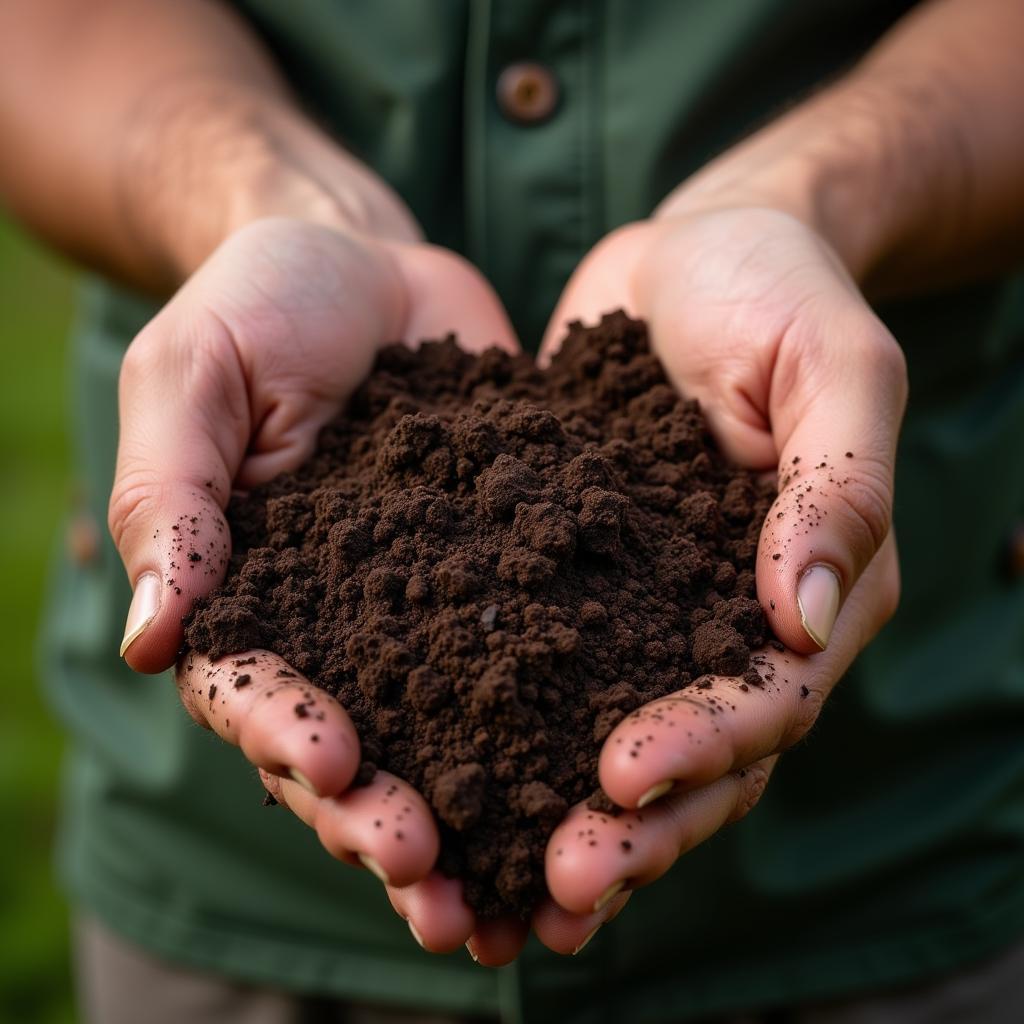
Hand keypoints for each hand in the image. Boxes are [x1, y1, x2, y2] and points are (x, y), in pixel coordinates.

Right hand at [111, 215, 528, 957]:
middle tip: (436, 877)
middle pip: (356, 746)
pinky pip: (533, 644)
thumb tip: (151, 636)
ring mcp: (426, 604)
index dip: (290, 742)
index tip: (341, 773)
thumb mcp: (194, 377)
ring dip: (481, 805)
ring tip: (529, 877)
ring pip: (449, 727)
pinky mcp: (504, 567)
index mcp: (248, 594)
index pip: (255, 695)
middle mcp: (339, 622)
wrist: (366, 260)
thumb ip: (172, 499)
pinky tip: (609, 763)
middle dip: (388, 815)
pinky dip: (564, 712)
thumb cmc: (259, 304)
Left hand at [528, 206, 906, 949]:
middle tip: (556, 880)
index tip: (621, 779)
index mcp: (813, 588)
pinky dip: (502, 733)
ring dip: (560, 812)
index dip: (704, 748)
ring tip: (493, 879)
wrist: (690, 256)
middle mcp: (729, 621)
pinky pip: (541, 670)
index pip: (769, 699)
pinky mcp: (575, 583)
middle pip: (696, 756)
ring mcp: (650, 611)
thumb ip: (838, 482)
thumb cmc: (775, 290)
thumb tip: (809, 617)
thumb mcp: (830, 361)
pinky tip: (440, 778)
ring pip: (612, 737)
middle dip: (631, 824)